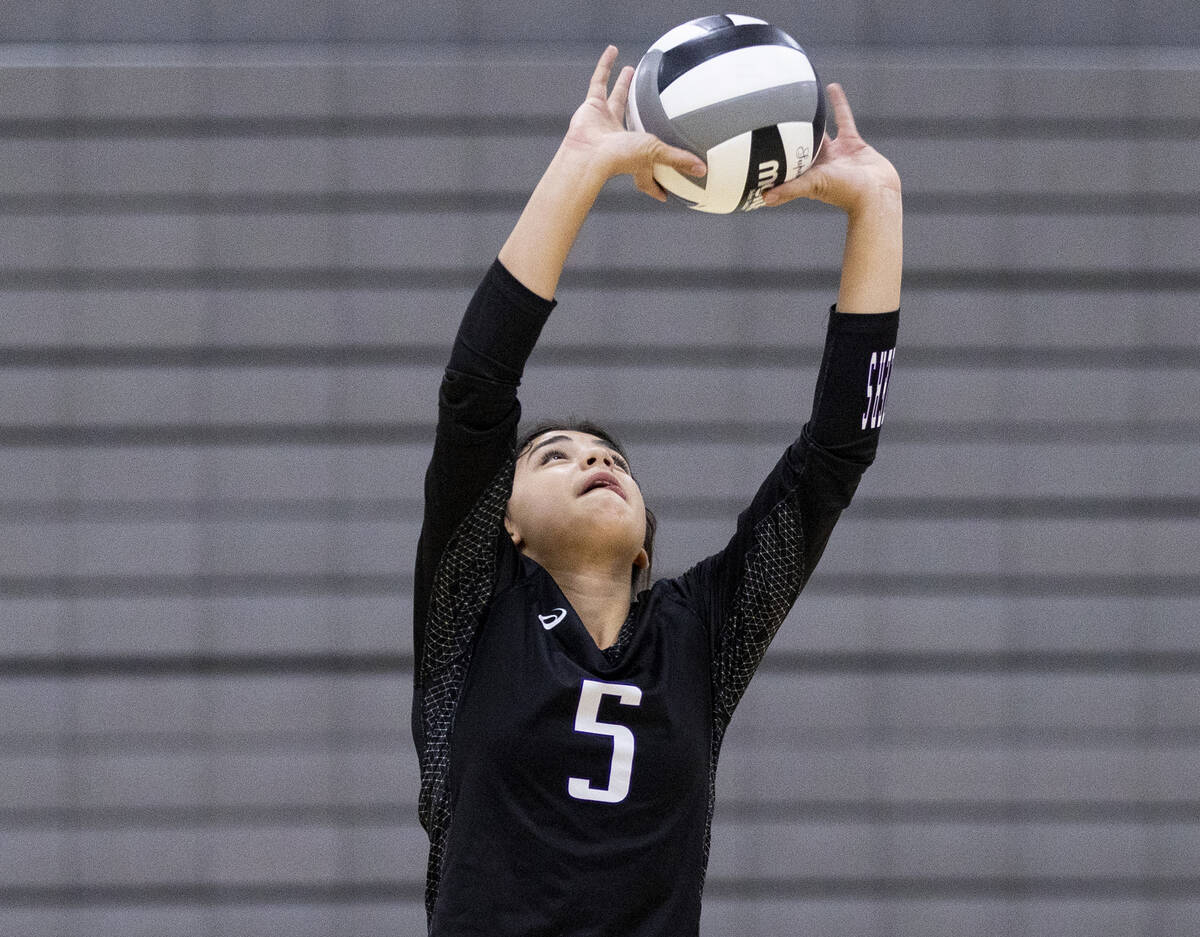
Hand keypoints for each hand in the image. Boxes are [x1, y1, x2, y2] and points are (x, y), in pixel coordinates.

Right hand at [562, 46, 706, 200]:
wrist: (588, 154)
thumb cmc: (619, 159)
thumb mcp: (655, 154)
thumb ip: (678, 159)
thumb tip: (702, 170)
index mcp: (635, 156)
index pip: (647, 176)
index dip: (655, 185)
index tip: (663, 193)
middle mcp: (619, 139)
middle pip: (632, 124)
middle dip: (638, 118)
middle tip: (647, 108)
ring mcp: (604, 121)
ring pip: (616, 98)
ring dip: (622, 85)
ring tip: (629, 71)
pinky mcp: (591, 107)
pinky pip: (599, 81)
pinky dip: (605, 66)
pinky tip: (612, 51)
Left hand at [763, 83, 899, 215]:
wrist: (877, 191)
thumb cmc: (845, 192)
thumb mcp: (813, 185)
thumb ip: (790, 189)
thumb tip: (765, 198)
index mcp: (807, 173)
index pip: (786, 161)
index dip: (773, 153)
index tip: (759, 142)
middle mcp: (819, 163)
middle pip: (800, 144)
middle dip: (788, 133)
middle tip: (773, 114)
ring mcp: (836, 152)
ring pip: (820, 129)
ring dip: (812, 116)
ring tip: (798, 98)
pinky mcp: (852, 142)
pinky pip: (843, 118)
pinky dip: (838, 102)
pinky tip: (830, 87)